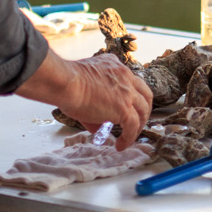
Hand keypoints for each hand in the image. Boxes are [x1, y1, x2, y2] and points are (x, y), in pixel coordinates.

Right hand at [18, 50, 152, 145]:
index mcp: (115, 66)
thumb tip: (97, 127)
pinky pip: (132, 125)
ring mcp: (127, 92)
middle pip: (145, 95)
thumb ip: (94, 106)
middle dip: (143, 111)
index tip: (127, 108)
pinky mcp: (124, 107)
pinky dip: (129, 137)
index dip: (131, 97)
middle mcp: (125, 76)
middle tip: (135, 124)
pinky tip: (120, 145)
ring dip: (138, 126)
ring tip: (129, 138)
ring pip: (143, 111)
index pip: (131, 81)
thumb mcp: (84, 88)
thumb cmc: (66, 84)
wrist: (66, 83)